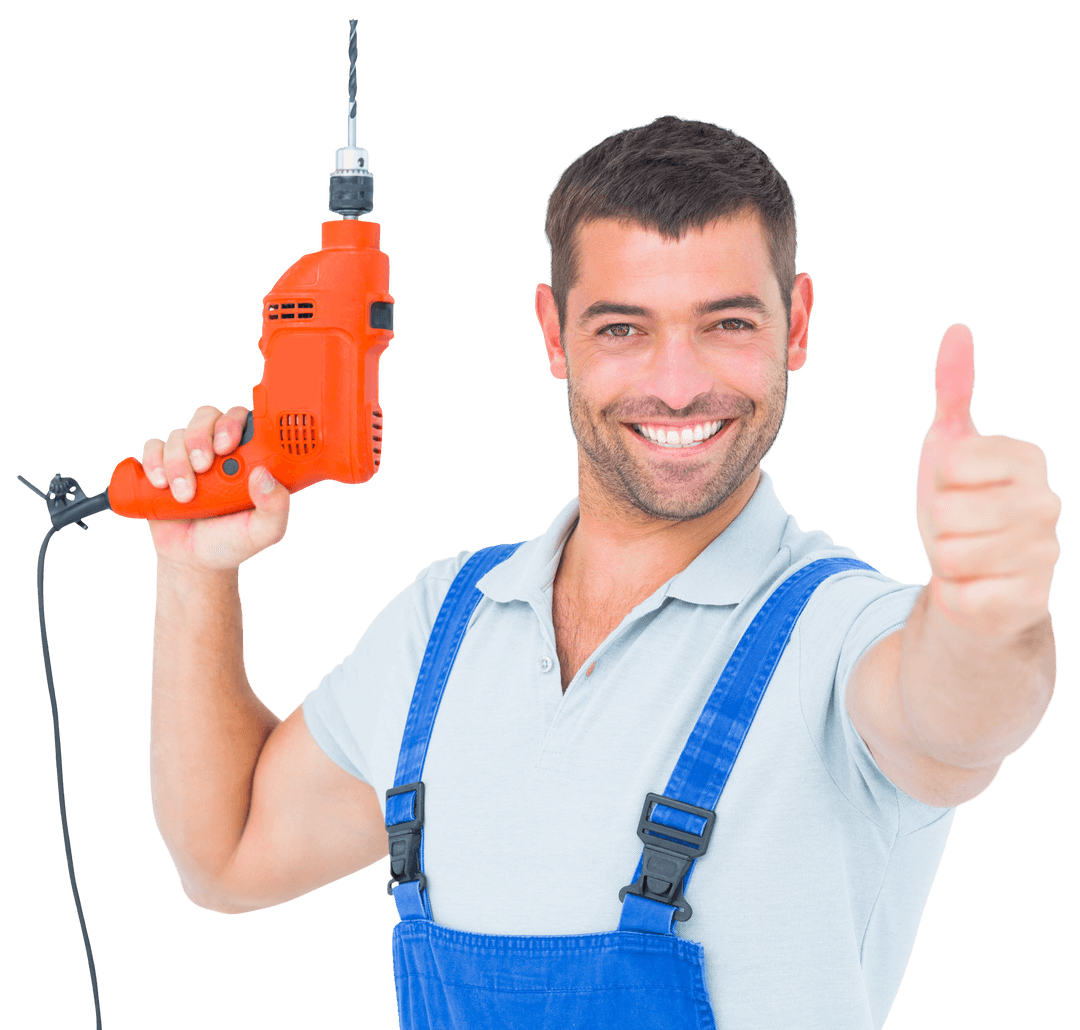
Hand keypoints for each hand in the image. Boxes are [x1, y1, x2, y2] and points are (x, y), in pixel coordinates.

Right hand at [139, 404, 290, 571]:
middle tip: (204, 466)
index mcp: (248, 457)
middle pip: (207, 416)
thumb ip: (275, 506)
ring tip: (185, 496)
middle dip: (201, 437)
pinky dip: (154, 462)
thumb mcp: (264, 531)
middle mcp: (218, 450)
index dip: (233, 423)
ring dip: (178, 462)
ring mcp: (188, 456)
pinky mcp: (162, 466)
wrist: (195, 561)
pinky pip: (153, 447)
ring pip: (178, 435)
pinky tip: (161, 485)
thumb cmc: (233, 540)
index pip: (243, 420)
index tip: (228, 447)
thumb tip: (264, 475)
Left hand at [914, 323, 1060, 636]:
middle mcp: (1047, 503)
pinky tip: (975, 587)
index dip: (940, 479)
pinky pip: (965, 594)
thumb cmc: (958, 504)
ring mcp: (1045, 554)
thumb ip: (952, 390)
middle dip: (939, 522)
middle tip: (958, 527)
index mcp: (1028, 459)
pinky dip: (956, 594)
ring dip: (945, 560)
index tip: (957, 486)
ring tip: (966, 556)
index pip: (952, 463)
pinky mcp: (1030, 600)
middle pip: (950, 510)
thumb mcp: (947, 446)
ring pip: (951, 554)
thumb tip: (957, 330)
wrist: (969, 575)